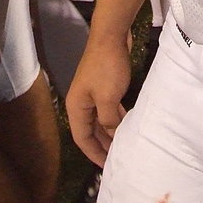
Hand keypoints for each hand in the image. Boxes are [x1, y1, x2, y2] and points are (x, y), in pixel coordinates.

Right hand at [65, 36, 130, 166]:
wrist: (111, 36)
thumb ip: (108, 120)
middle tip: (116, 160)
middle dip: (102, 145)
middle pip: (90, 131)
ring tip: (122, 146)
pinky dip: (115, 118)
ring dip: (109, 133)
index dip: (93, 153)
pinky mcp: (104, 86)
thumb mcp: (107, 98)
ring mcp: (92, 94)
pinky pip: (107, 109)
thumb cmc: (107, 68)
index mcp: (76, 107)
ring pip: (100, 120)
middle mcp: (81, 103)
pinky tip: (125, 124)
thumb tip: (112, 135)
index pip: (82, 138)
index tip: (106, 167)